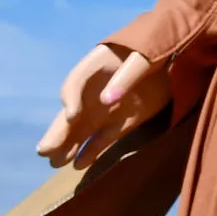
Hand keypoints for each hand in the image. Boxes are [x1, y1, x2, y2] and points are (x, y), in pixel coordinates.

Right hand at [36, 44, 169, 169]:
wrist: (172, 56)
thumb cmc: (153, 50)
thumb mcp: (144, 56)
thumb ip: (128, 75)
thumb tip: (106, 100)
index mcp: (96, 67)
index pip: (75, 82)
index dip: (71, 99)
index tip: (71, 115)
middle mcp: (94, 91)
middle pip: (72, 112)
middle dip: (58, 131)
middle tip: (44, 151)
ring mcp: (106, 109)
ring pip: (82, 129)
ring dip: (69, 145)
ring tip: (55, 163)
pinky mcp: (122, 122)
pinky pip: (103, 138)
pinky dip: (92, 151)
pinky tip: (78, 165)